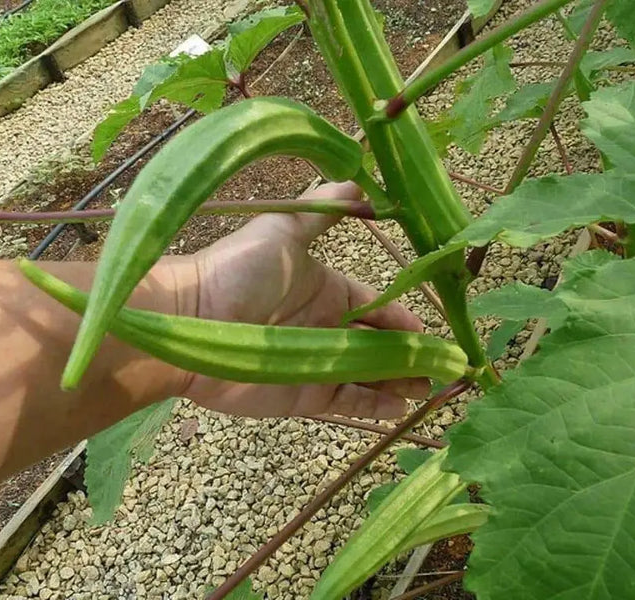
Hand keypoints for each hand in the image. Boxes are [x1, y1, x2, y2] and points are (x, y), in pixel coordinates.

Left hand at [178, 182, 429, 418]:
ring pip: (368, 375)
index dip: (404, 318)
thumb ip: (323, 211)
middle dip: (409, 355)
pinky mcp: (303, 397)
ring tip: (430, 388)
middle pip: (377, 345)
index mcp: (327, 290)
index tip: (431, 330)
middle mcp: (326, 328)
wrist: (191, 319)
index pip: (376, 306)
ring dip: (398, 381)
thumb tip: (359, 182)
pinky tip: (401, 406)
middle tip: (443, 367)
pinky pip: (347, 402)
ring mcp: (316, 364)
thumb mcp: (284, 231)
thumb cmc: (238, 272)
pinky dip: (374, 405)